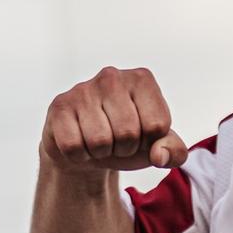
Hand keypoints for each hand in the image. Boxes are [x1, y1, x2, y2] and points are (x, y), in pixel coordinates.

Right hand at [41, 66, 186, 175]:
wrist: (85, 149)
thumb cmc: (126, 142)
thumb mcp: (156, 147)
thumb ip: (174, 151)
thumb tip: (159, 155)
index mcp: (142, 80)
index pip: (158, 125)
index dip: (149, 141)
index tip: (139, 135)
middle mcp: (112, 76)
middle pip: (128, 133)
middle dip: (124, 149)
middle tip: (115, 141)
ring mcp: (82, 89)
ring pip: (100, 141)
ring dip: (101, 153)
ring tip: (98, 141)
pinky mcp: (59, 107)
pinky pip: (73, 146)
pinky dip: (79, 155)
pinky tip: (79, 141)